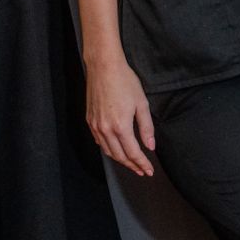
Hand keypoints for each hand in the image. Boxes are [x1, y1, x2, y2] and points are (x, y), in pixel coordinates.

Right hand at [85, 55, 154, 176]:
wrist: (104, 68)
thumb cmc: (126, 82)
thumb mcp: (142, 103)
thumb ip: (146, 127)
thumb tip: (150, 146)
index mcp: (120, 126)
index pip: (133, 153)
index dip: (142, 164)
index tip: (149, 171)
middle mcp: (105, 130)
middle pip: (119, 156)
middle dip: (131, 165)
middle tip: (142, 171)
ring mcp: (95, 127)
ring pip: (108, 151)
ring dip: (120, 160)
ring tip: (131, 164)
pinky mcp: (90, 121)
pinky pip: (100, 142)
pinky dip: (109, 149)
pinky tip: (116, 149)